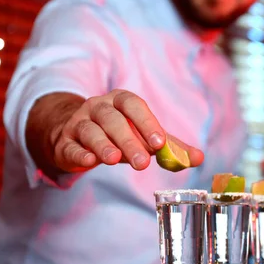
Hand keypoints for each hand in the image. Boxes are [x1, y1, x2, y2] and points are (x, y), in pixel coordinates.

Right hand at [50, 89, 203, 172]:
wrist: (76, 134)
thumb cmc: (119, 133)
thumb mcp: (145, 136)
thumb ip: (171, 146)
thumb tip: (199, 158)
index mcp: (120, 101)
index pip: (133, 105)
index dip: (147, 122)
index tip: (160, 143)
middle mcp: (98, 107)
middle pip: (113, 120)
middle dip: (128, 140)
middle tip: (143, 163)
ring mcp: (79, 123)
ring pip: (91, 131)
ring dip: (104, 145)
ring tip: (115, 160)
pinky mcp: (64, 142)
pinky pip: (70, 145)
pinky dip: (79, 153)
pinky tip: (89, 161)